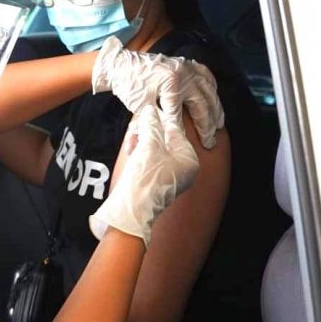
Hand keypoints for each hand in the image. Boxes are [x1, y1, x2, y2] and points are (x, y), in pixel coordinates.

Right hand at [89, 105, 198, 244]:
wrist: (130, 212)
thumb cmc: (145, 180)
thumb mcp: (149, 146)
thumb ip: (151, 125)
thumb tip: (150, 110)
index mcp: (189, 160)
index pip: (175, 131)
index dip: (159, 118)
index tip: (148, 109)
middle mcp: (184, 169)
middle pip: (165, 140)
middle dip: (148, 132)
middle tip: (136, 126)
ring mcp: (170, 177)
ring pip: (155, 149)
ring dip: (142, 142)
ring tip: (131, 141)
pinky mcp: (156, 182)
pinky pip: (150, 161)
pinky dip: (140, 153)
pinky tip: (131, 150)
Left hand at [92, 36, 224, 148]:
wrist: (122, 65)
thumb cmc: (129, 86)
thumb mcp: (139, 107)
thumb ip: (151, 124)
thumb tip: (153, 144)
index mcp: (171, 83)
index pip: (180, 113)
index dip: (185, 131)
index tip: (192, 145)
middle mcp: (183, 73)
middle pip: (201, 104)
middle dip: (207, 125)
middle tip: (210, 141)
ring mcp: (186, 67)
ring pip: (208, 91)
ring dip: (215, 109)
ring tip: (219, 125)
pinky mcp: (186, 63)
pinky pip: (205, 75)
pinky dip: (212, 88)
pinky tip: (215, 99)